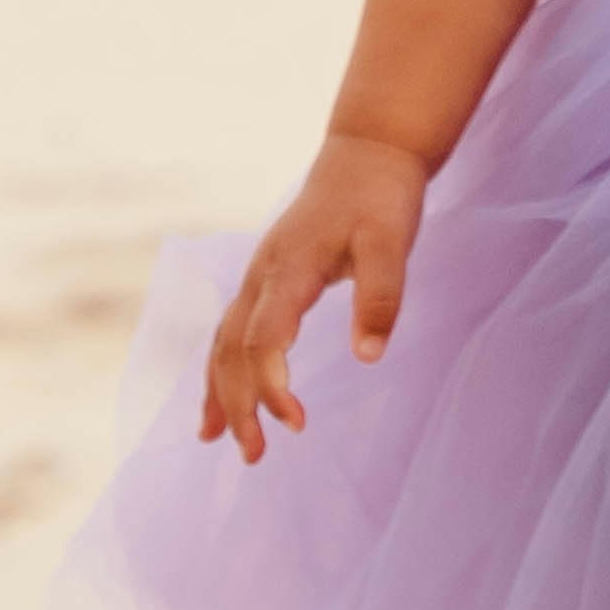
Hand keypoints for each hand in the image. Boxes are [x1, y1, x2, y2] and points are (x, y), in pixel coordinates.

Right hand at [200, 132, 429, 457]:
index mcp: (289, 269)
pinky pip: (230, 332)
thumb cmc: (380, 197)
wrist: (367, 153)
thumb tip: (367, 357)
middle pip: (232, 349)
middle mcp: (262, 275)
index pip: (266, 339)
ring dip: (220, 393)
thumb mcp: (392, 241)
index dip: (272, 385)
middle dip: (237, 405)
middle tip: (254, 456)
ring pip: (223, 342)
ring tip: (218, 442)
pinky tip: (218, 402)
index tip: (297, 423)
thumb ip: (380, 296)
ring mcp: (258, 276)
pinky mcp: (265, 280)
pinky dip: (219, 370)